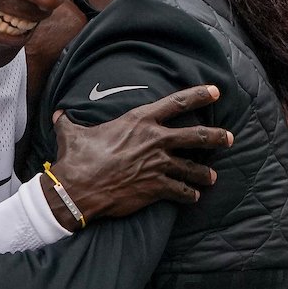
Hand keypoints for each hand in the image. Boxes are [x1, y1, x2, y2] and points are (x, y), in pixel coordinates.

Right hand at [49, 85, 230, 222]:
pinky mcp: (156, 188)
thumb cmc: (76, 159)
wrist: (78, 189)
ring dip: (204, 173)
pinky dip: (188, 194)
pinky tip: (193, 197)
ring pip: (192, 168)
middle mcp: (154, 141)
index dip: (199, 95)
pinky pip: (181, 191)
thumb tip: (58, 113)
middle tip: (230, 138)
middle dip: (217, 137)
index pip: (177, 103)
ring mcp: (158, 165)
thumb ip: (69, 121)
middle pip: (196, 136)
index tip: (216, 91)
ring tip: (211, 177)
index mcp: (139, 121)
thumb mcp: (71, 133)